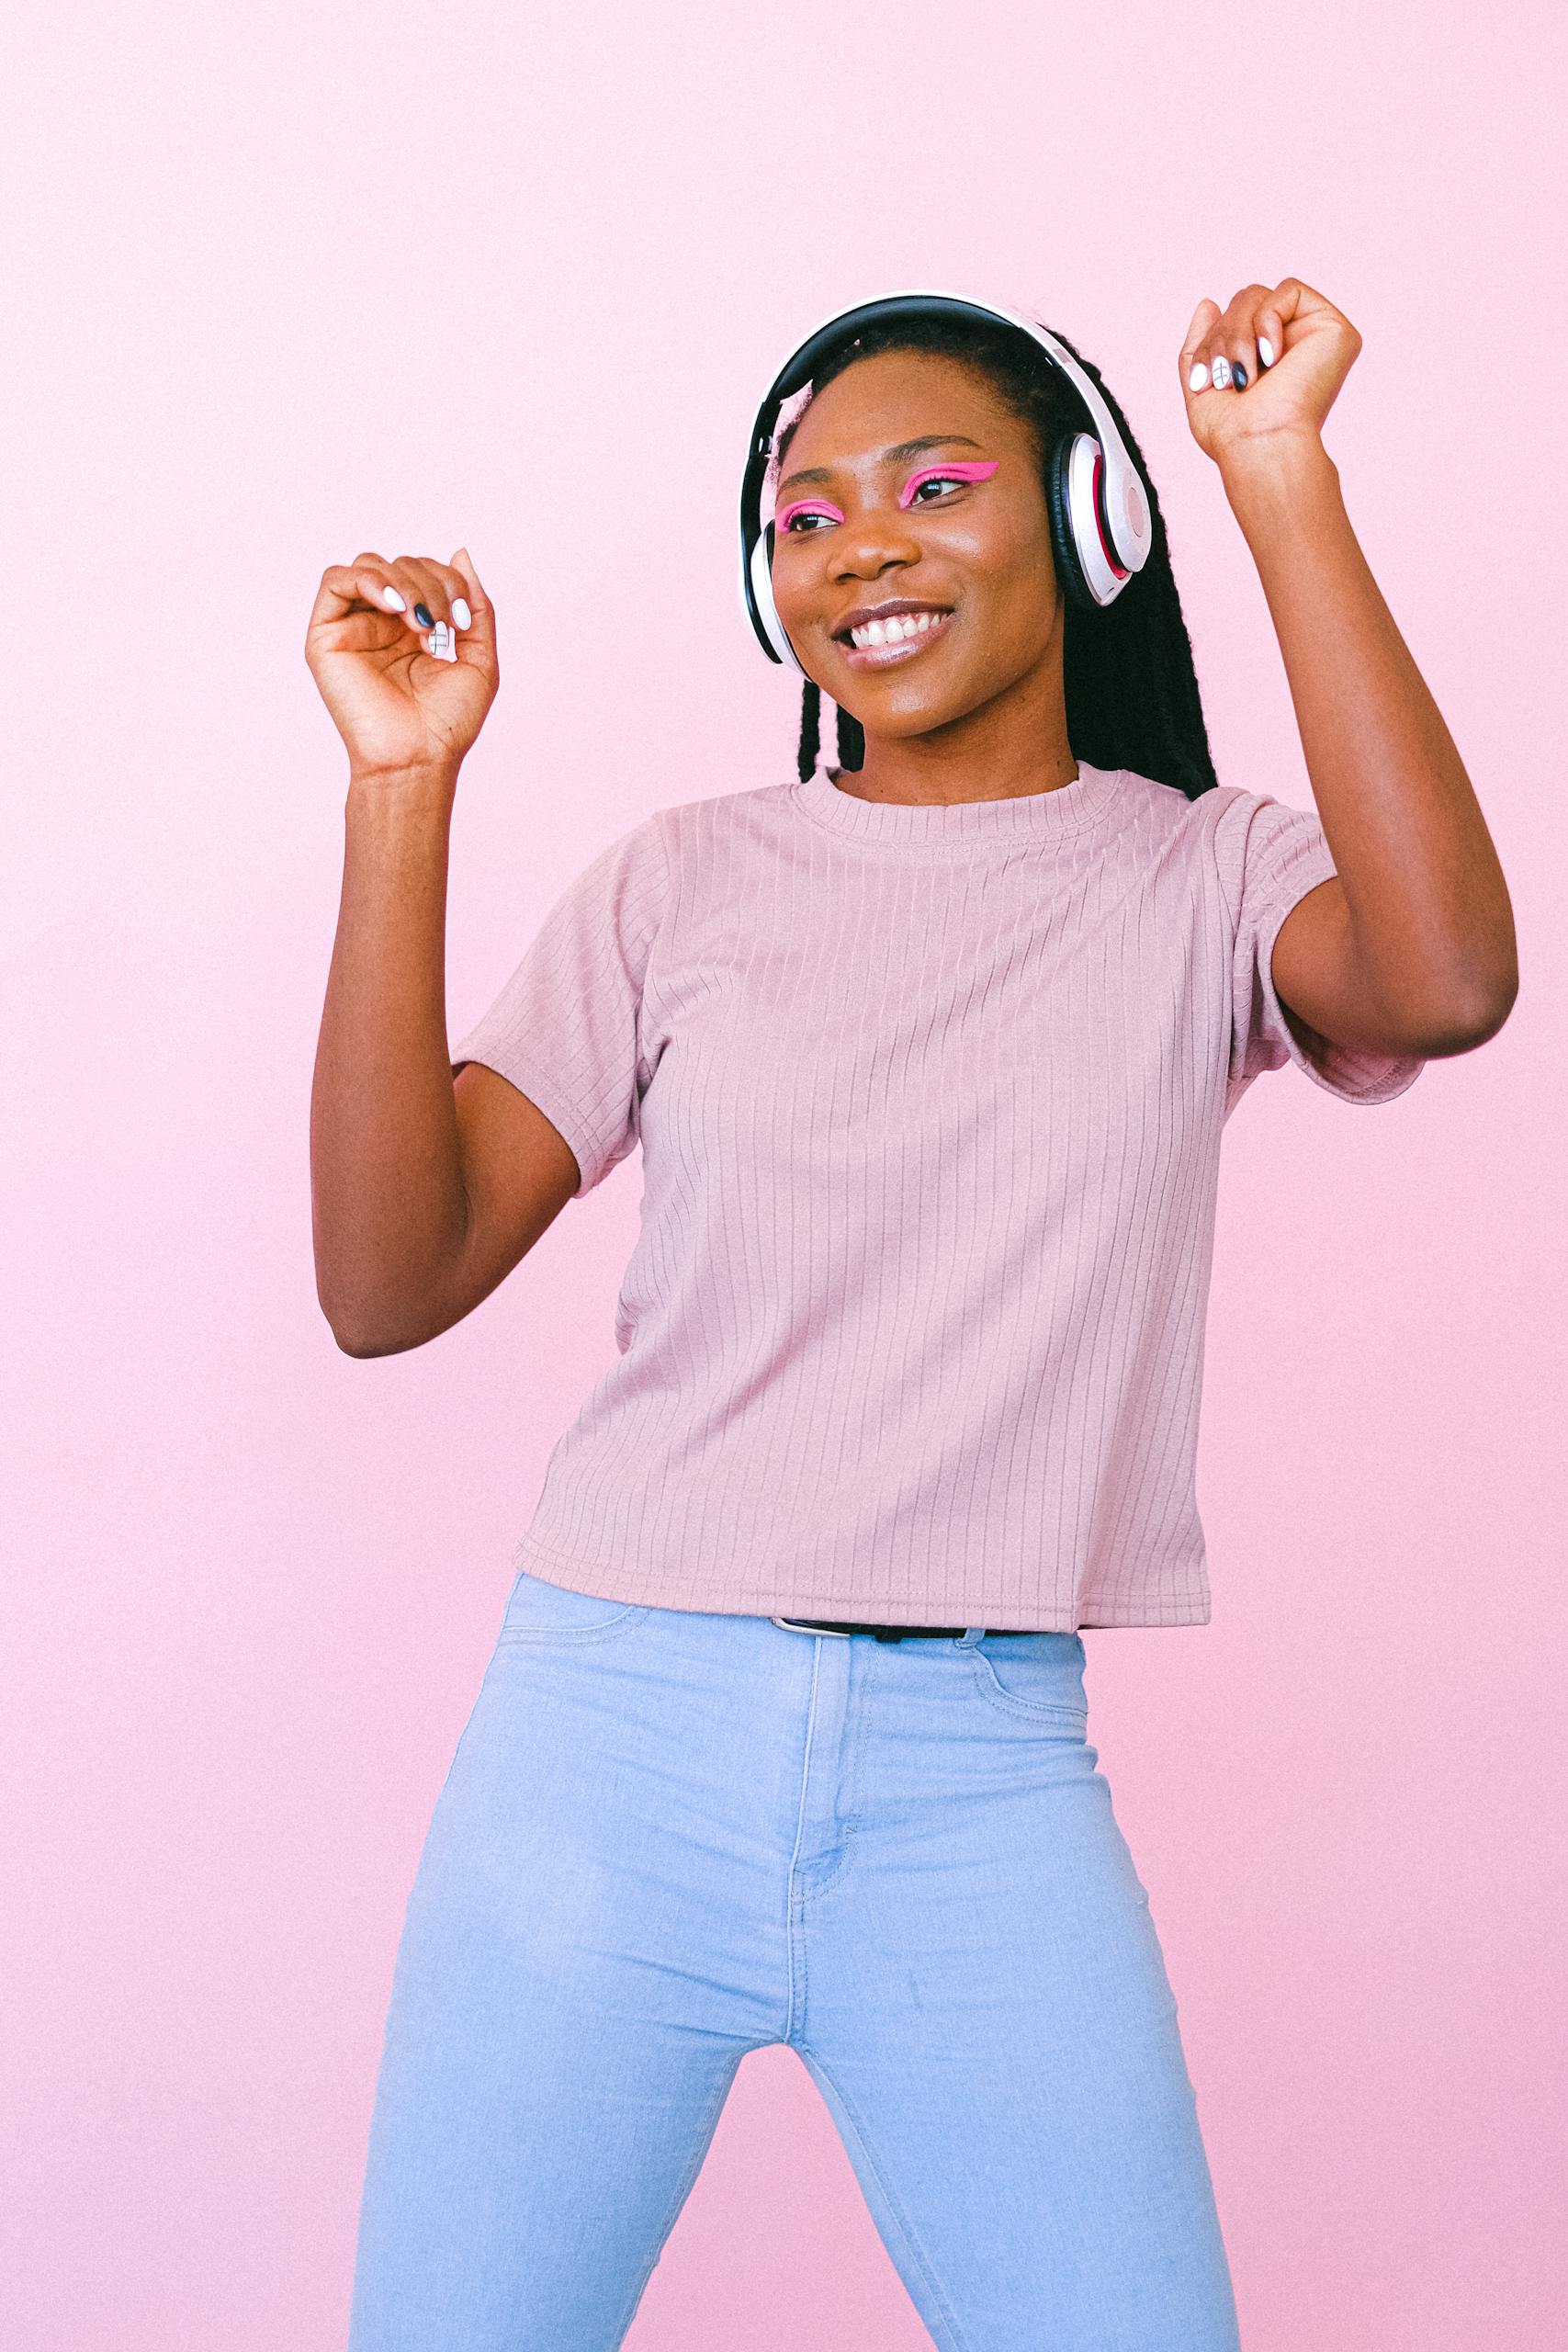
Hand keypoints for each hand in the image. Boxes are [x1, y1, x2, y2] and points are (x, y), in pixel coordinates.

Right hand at [304, 546, 498, 781]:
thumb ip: (476, 606)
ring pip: (370, 565)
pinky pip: (335, 580)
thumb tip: (461, 551)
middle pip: (400, 563)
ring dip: (404, 582)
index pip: (426, 572)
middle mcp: (380, 623)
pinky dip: (368, 580)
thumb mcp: (479, 658)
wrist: (418, 758)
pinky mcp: (326, 637)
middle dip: (430, 583)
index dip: (449, 582)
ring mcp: (352, 627)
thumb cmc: (447, 723)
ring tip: (420, 621)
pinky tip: (394, 606)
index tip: (463, 621)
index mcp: (412, 627)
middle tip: (441, 623)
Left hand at [1178, 278, 1361, 468]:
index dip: (1211, 341)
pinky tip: (1271, 358)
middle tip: (1226, 378)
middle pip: (1243, 302)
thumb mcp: (1201, 381)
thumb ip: (1202, 341)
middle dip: (1222, 337)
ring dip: (1239, 334)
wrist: (1257, 444)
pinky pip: (1289, 290)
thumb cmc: (1231, 431)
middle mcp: (1292, 344)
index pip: (1231, 319)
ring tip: (1244, 374)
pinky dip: (1267, 321)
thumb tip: (1207, 302)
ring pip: (1260, 295)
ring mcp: (1314, 335)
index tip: (1205, 382)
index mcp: (1265, 357)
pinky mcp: (1333, 328)